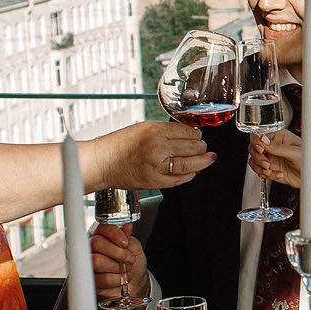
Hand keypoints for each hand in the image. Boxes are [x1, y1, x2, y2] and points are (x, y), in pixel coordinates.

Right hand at [89, 224, 148, 305]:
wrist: (135, 282)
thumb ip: (128, 237)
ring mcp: (89, 264)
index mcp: (102, 236)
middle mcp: (92, 248)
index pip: (101, 228)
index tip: (125, 243)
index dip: (114, 234)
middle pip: (96, 243)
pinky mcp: (90, 280)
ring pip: (96, 261)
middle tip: (129, 259)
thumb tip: (127, 225)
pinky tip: (120, 279)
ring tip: (125, 270)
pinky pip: (100, 279)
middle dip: (117, 252)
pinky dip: (115, 280)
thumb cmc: (132, 263)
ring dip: (116, 267)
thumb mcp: (134, 247)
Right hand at [95, 120, 212, 190]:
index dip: (196, 134)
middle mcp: (157, 148)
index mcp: (154, 131)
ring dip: (202, 162)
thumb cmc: (120, 144)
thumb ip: (166, 131)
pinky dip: (190, 175)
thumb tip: (190, 134)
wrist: (102, 162)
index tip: (198, 135)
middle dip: (202, 147)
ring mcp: (157, 166)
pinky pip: (179, 179)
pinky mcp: (155, 181)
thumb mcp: (143, 128)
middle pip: (192, 148)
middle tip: (204, 147)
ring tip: (208, 159)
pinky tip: (193, 171)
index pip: (187, 131)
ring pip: (190, 165)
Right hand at [248, 128, 302, 189]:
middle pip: (253, 148)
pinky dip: (266, 174)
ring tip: (271, 170)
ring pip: (254, 160)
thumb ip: (278, 147)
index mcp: (279, 136)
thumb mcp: (294, 152)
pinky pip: (260, 171)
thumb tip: (263, 140)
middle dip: (258, 157)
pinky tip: (278, 174)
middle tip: (267, 162)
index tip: (261, 149)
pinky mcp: (270, 169)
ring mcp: (271, 158)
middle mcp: (273, 146)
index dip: (256, 141)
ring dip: (260, 167)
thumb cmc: (310, 160)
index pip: (260, 134)